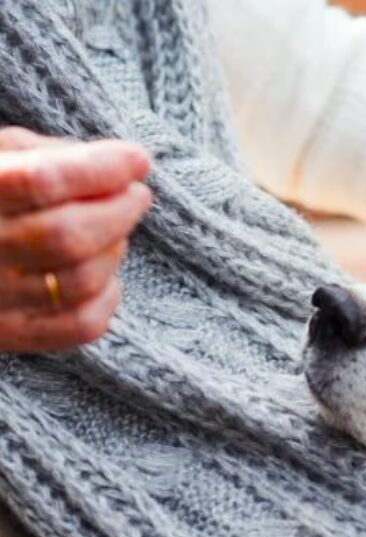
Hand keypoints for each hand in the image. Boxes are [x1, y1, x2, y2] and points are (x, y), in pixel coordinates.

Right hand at [0, 127, 151, 352]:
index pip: (41, 181)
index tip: (137, 160)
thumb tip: (122, 166)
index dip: (100, 169)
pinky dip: (108, 297)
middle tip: (135, 195)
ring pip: (80, 280)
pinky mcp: (8, 334)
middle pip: (67, 236)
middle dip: (118, 211)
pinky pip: (80, 325)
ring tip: (114, 230)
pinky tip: (105, 275)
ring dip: (114, 250)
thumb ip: (50, 156)